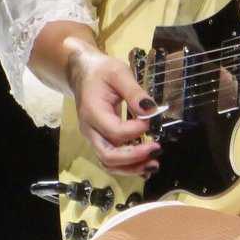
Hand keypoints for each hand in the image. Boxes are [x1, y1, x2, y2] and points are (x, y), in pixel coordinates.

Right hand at [66, 46, 162, 176]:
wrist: (82, 73)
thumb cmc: (101, 71)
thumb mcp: (119, 73)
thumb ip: (135, 92)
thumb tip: (152, 111)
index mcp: (92, 112)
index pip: (115, 131)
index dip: (136, 131)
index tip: (151, 121)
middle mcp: (90, 130)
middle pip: (108, 156)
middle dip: (134, 158)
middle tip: (156, 149)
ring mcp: (93, 138)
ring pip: (109, 163)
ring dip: (131, 167)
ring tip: (153, 163)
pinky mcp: (100, 140)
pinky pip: (111, 160)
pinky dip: (128, 166)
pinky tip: (145, 164)